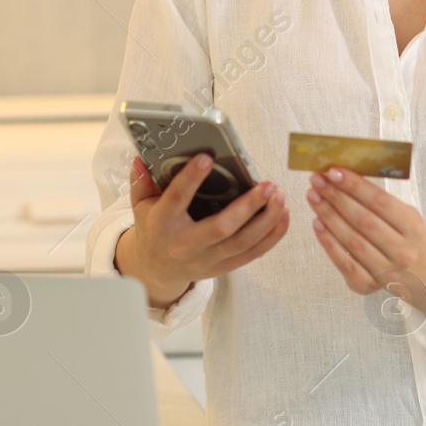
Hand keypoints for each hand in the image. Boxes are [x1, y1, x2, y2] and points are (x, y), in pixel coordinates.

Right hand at [114, 154, 289, 308]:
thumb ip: (142, 182)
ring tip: (280, 197)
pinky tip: (284, 217)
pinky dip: (272, 237)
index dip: (191, 179)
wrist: (155, 268)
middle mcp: (185, 245)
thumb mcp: (141, 205)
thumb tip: (141, 159)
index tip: (207, 157)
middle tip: (267, 185)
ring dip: (266, 220)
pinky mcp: (222, 267)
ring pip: (242, 243)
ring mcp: (206, 259)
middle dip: (248, 206)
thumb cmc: (153, 228)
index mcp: (162, 225)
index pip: (176, 200)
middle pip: (221, 228)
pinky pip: (252, 254)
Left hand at [306, 167, 425, 329]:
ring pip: (351, 240)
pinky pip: (343, 262)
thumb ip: (376, 199)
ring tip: (314, 197)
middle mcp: (402, 252)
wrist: (417, 271)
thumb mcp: (402, 214)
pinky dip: (328, 242)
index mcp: (413, 228)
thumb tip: (341, 176)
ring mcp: (385, 271)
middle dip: (336, 197)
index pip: (380, 201)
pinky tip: (317, 224)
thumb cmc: (403, 235)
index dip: (354, 185)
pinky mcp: (367, 285)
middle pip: (362, 220)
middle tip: (317, 181)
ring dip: (328, 216)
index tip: (333, 171)